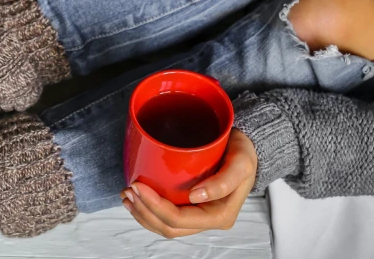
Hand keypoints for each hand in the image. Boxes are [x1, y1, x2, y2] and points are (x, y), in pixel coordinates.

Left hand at [120, 129, 257, 238]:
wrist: (246, 148)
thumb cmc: (244, 153)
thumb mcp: (242, 162)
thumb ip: (225, 180)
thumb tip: (196, 196)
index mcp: (220, 215)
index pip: (179, 219)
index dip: (154, 206)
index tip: (138, 185)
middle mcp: (207, 219)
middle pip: (168, 227)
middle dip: (144, 211)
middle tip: (128, 189)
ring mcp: (198, 216)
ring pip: (164, 226)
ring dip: (142, 214)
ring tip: (127, 195)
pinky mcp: (190, 207)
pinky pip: (166, 218)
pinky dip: (148, 210)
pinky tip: (136, 199)